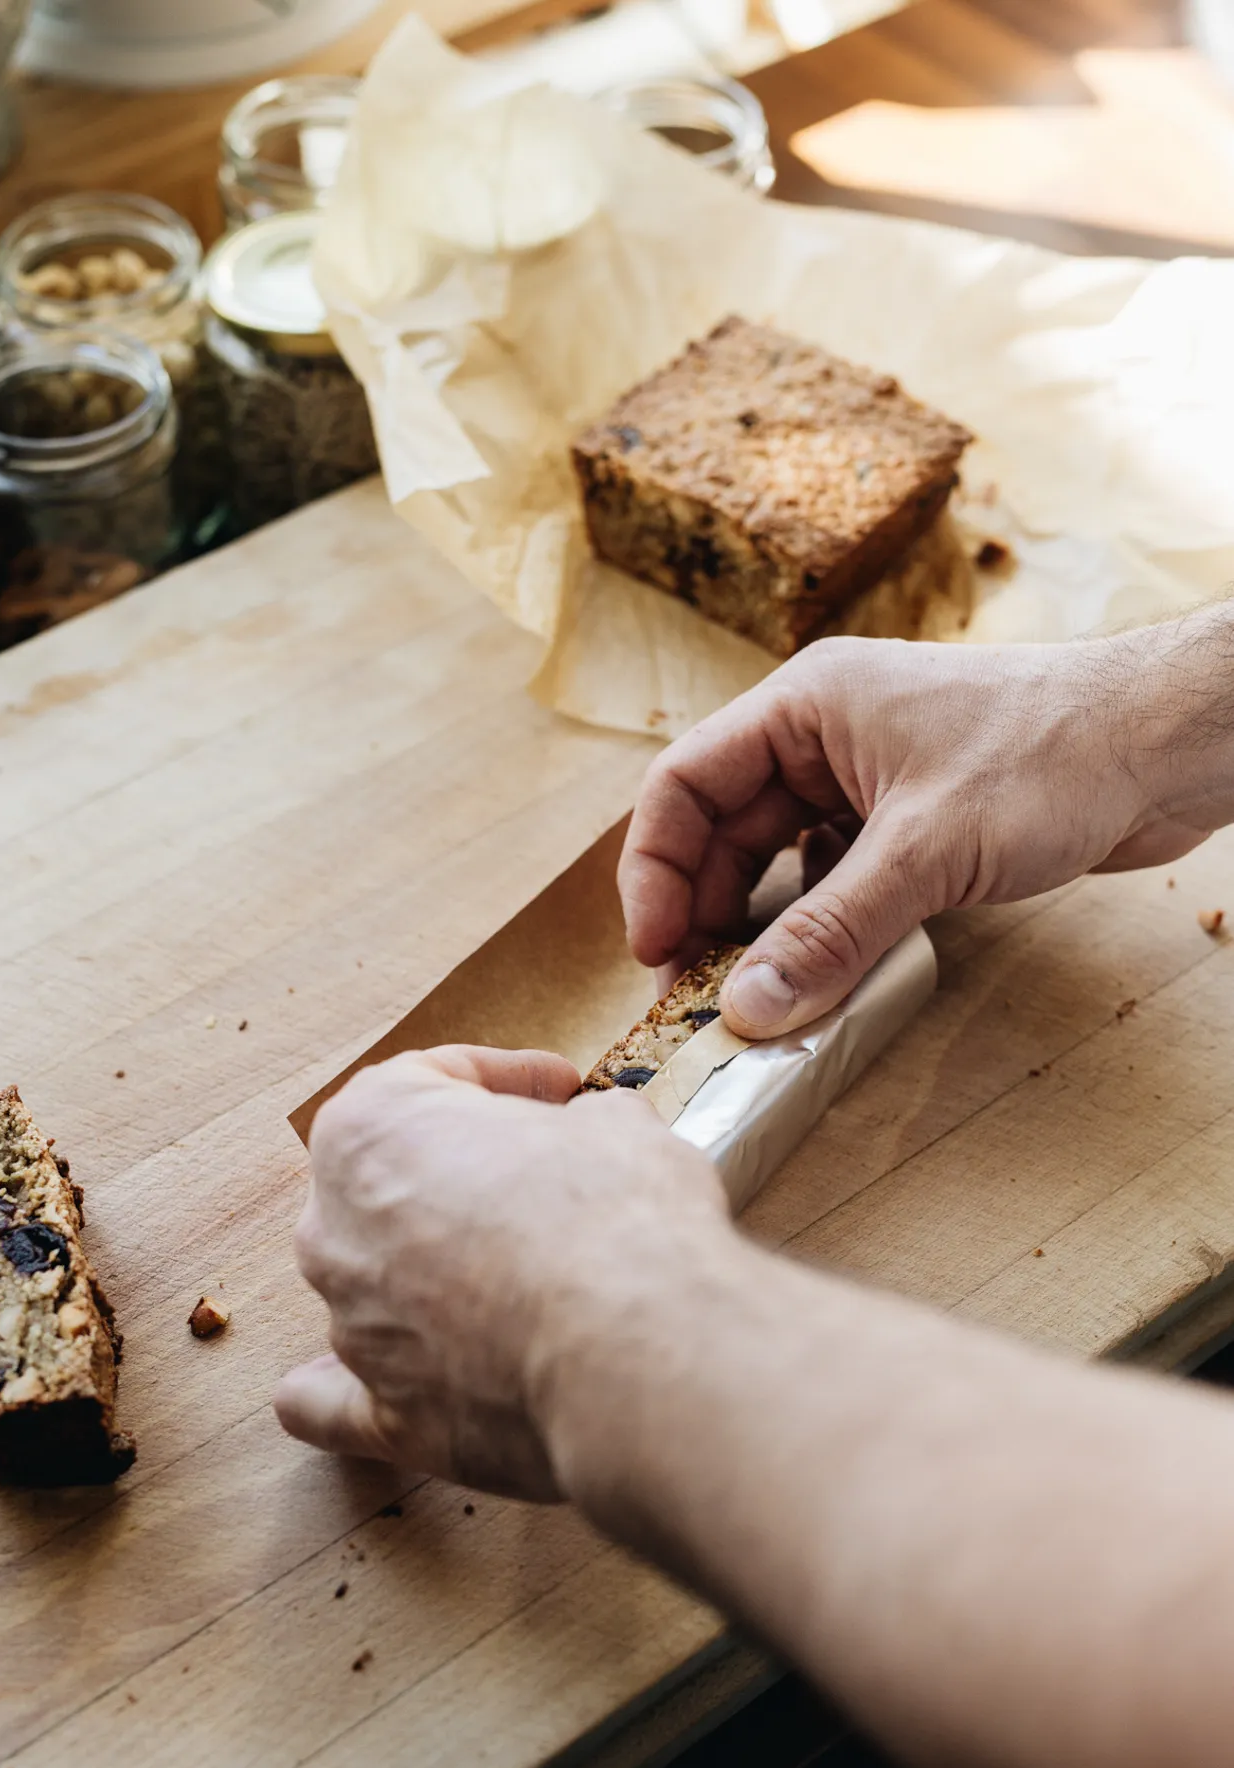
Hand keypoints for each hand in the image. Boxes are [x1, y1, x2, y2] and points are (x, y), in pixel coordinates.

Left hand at [274, 1045, 729, 1497]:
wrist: (639, 1356)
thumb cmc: (618, 1222)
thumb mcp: (618, 1127)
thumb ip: (581, 1127)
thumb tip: (592, 1142)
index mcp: (371, 1128)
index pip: (433, 1078)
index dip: (510, 1078)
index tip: (560, 1092)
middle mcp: (337, 1228)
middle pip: (392, 1185)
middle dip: (464, 1180)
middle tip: (549, 1183)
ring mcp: (354, 1327)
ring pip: (373, 1287)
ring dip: (435, 1276)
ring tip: (528, 1280)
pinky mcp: (389, 1416)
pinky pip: (336, 1404)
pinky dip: (356, 1390)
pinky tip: (378, 1381)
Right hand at [620, 630, 1218, 1038]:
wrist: (1165, 745)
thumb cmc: (1051, 754)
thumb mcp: (924, 852)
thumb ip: (829, 932)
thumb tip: (749, 1008)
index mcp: (804, 706)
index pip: (684, 783)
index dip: (655, 868)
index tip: (657, 950)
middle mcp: (825, 736)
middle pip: (724, 827)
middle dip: (705, 909)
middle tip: (698, 992)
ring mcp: (870, 777)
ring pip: (781, 857)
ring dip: (764, 924)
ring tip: (754, 992)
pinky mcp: (914, 819)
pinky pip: (837, 875)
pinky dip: (822, 922)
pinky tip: (827, 966)